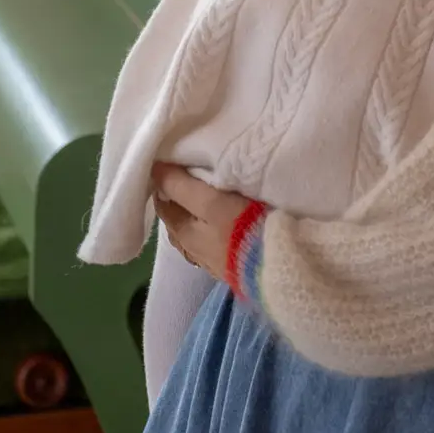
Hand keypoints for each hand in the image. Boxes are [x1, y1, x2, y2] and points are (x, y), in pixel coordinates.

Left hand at [151, 162, 251, 279]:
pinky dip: (216, 229)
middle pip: (178, 221)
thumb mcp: (210, 202)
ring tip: (212, 196)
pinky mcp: (235, 265)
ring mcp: (215, 261)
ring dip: (198, 216)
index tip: (172, 166)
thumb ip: (182, 187)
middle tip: (192, 176)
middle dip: (180, 200)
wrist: (279, 267)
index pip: (164, 206)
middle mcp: (193, 250)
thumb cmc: (243, 230)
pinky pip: (217, 242)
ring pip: (197, 232)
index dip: (164, 185)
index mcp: (183, 234)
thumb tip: (155, 168)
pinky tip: (229, 222)